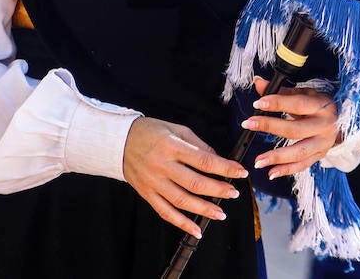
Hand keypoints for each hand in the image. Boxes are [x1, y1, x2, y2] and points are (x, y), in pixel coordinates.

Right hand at [122, 116, 246, 239]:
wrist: (118, 140)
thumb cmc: (150, 132)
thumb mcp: (176, 129)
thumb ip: (198, 144)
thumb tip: (218, 160)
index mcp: (172, 146)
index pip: (205, 161)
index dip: (226, 168)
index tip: (241, 173)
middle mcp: (162, 165)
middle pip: (195, 183)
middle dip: (219, 190)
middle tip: (233, 193)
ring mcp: (153, 181)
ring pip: (182, 201)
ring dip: (204, 209)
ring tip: (221, 213)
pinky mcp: (146, 193)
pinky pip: (166, 212)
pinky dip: (182, 223)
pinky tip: (197, 230)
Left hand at [240, 76, 340, 179]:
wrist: (342, 120)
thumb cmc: (317, 104)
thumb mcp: (303, 93)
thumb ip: (280, 90)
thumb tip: (258, 82)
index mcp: (320, 106)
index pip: (297, 104)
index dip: (277, 103)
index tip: (257, 104)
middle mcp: (324, 126)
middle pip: (295, 129)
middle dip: (270, 126)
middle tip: (248, 124)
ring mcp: (323, 143)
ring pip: (299, 152)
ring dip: (277, 157)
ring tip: (257, 161)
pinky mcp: (320, 155)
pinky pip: (303, 165)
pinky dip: (286, 170)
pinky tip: (271, 173)